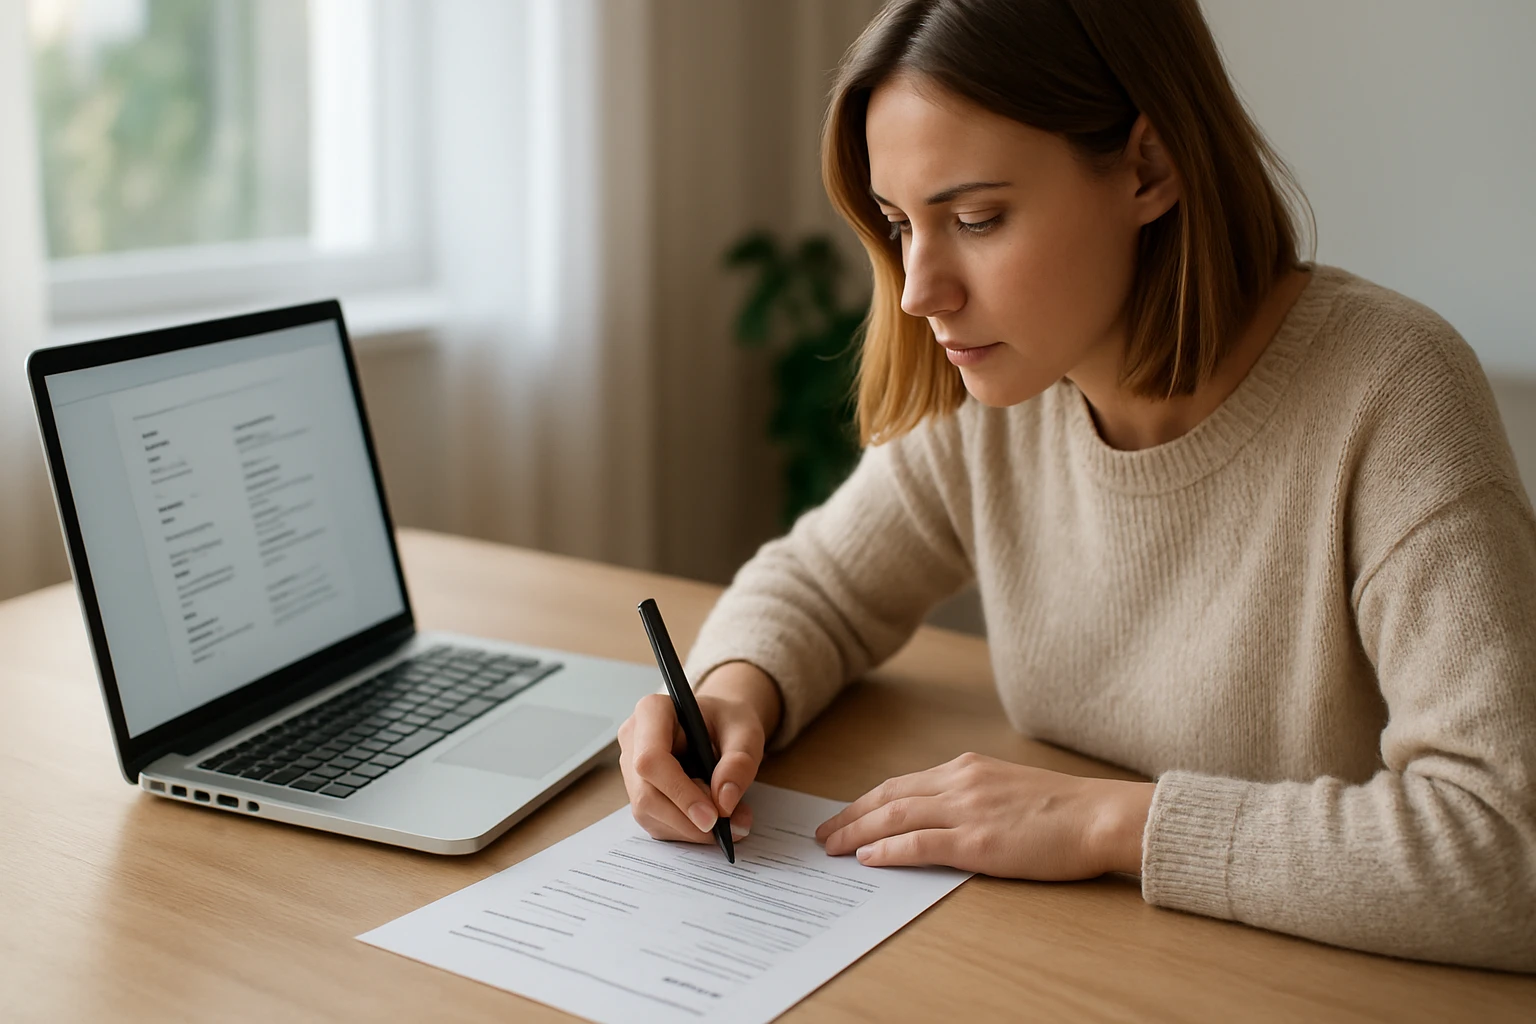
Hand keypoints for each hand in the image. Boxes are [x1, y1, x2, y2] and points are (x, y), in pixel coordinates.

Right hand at [617, 661, 781, 844]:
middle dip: (688, 819)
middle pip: (647, 794)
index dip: (679, 792)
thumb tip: (724, 801)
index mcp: (652, 712)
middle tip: (729, 827)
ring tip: (730, 821)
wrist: (722, 725)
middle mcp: (633, 740)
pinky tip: (711, 821)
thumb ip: (740, 762)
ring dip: (691, 828)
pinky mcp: (639, 792)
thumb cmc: (729, 722)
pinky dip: (687, 830)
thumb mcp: (746, 733)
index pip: (651, 759)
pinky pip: (656, 822)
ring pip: (650, 814)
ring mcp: (631, 769)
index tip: (712, 817)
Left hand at [814, 752, 1154, 878]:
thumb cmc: (1065, 809)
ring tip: (833, 848)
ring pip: (895, 817)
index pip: (902, 783)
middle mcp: (960, 782)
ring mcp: (967, 810)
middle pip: (888, 797)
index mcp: (967, 768)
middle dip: (850, 816)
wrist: (1101, 815)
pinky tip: (869, 858)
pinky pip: (920, 844)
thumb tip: (941, 816)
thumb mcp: (1009, 788)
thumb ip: (973, 795)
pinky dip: (889, 850)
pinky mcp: (978, 841)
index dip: (867, 801)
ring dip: (857, 832)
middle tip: (823, 834)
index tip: (845, 815)